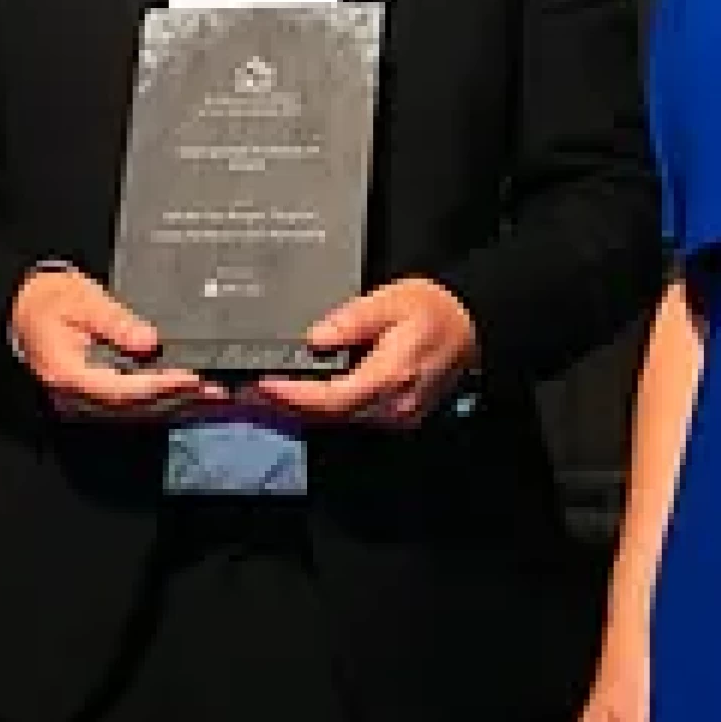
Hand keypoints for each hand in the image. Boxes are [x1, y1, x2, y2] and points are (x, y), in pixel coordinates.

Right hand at [10, 266, 218, 419]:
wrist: (23, 306)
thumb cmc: (48, 300)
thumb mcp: (81, 299)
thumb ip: (114, 321)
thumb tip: (148, 341)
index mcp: (67, 373)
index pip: (120, 390)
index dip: (158, 388)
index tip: (190, 379)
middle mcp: (75, 396)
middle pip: (132, 408)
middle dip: (176, 400)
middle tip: (215, 391)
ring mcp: (83, 400)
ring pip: (134, 412)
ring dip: (173, 405)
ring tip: (211, 395)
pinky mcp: (94, 396)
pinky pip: (130, 405)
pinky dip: (160, 400)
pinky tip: (186, 395)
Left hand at [252, 277, 479, 426]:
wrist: (470, 324)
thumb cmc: (434, 311)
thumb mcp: (390, 301)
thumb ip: (351, 320)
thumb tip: (315, 339)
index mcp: (389, 377)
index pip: (330, 400)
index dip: (292, 398)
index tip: (264, 385)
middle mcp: (392, 406)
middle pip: (328, 417)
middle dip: (287, 406)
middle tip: (250, 393)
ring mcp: (396, 416)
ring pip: (339, 420)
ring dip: (302, 410)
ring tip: (268, 394)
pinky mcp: (397, 416)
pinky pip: (353, 417)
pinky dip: (324, 408)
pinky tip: (304, 396)